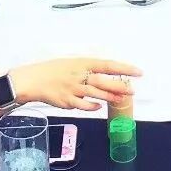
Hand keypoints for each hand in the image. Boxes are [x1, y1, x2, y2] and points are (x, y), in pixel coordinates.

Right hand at [7, 57, 142, 112]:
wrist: (33, 80)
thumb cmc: (53, 70)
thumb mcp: (72, 63)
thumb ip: (88, 68)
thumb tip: (106, 73)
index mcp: (82, 63)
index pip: (107, 65)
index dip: (124, 69)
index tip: (138, 72)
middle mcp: (79, 75)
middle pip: (104, 81)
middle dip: (119, 86)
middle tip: (132, 90)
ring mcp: (73, 88)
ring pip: (96, 94)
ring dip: (110, 97)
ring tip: (121, 99)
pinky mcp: (67, 101)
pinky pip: (83, 105)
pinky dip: (92, 106)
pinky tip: (98, 107)